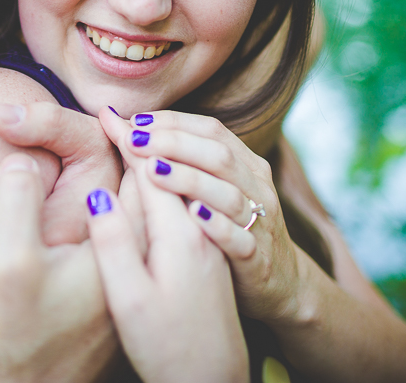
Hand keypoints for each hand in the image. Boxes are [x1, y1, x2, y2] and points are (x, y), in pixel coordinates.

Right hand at [86, 126, 248, 382]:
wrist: (214, 382)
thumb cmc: (167, 349)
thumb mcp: (129, 301)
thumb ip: (114, 244)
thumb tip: (99, 194)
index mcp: (179, 234)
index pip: (151, 168)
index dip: (125, 138)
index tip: (102, 112)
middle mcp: (201, 228)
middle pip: (174, 165)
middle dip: (144, 133)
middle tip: (112, 112)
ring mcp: (209, 238)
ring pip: (187, 176)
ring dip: (164, 149)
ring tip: (136, 130)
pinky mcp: (211, 251)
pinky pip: (192, 193)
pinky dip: (173, 171)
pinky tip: (159, 173)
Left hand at [99, 108, 303, 325]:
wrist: (280, 284)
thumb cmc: (228, 230)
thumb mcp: (210, 192)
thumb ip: (180, 163)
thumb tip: (126, 131)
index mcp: (245, 165)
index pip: (211, 131)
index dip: (173, 122)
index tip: (134, 121)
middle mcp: (256, 188)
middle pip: (218, 155)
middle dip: (173, 143)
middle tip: (133, 139)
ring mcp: (261, 223)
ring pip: (229, 194)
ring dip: (189, 179)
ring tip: (151, 170)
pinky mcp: (258, 260)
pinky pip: (240, 240)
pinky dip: (216, 226)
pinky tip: (190, 215)